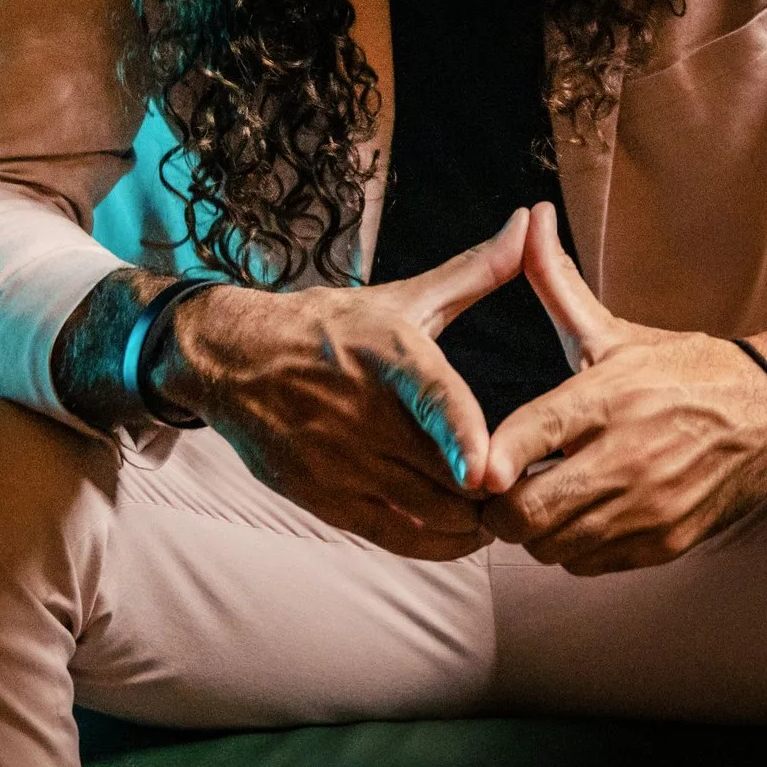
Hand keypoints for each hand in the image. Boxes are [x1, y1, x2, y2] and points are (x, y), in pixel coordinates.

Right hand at [156, 209, 528, 560]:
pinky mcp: (324, 496)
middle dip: (493, 490)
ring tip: (501, 513)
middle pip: (441, 470)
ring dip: (470, 521)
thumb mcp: (400, 297)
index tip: (483, 470)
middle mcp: (362, 409)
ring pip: (424, 510)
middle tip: (533, 492)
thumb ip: (474, 273)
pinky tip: (460, 535)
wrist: (233, 360)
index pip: (428, 397)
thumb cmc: (328, 326)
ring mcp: (339, 458)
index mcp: (388, 351)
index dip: (457, 434)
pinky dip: (435, 543)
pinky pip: (392, 535)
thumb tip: (528, 223)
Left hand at [478, 203, 766, 573]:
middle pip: (524, 512)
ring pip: (551, 546)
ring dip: (534, 529)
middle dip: (499, 504)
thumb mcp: (614, 330)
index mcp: (605, 398)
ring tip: (539, 497)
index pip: (519, 443)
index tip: (476, 458)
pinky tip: (578, 516)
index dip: (485, 459)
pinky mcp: (665, 542)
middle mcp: (626, 457)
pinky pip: (588, 564)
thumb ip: (557, 283)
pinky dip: (571, 548)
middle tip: (500, 484)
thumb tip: (530, 217)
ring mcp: (648, 507)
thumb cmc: (679, 369)